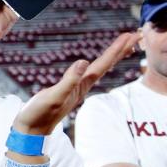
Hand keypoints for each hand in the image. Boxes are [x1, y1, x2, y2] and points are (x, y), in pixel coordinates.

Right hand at [13, 32, 139, 135]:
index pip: (102, 65)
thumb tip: (83, 61)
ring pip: (98, 69)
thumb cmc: (38, 115)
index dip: (115, 50)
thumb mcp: (53, 96)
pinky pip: (86, 74)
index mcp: (81, 86)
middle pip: (105, 66)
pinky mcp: (67, 90)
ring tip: (121, 47)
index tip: (129, 36)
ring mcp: (75, 89)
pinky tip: (90, 65)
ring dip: (110, 57)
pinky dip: (94, 65)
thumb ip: (68, 80)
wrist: (31, 131)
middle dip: (120, 51)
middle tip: (135, 36)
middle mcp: (82, 86)